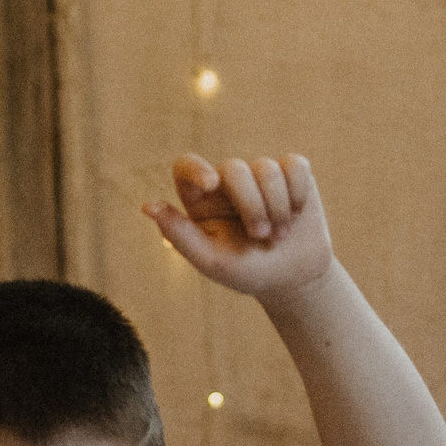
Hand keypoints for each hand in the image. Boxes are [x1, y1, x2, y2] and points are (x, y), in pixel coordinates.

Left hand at [144, 153, 335, 300]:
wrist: (293, 279)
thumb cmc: (247, 271)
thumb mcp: (211, 261)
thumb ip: (180, 234)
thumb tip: (148, 206)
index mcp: (202, 200)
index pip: (186, 166)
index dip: (196, 168)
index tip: (210, 184)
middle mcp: (228, 182)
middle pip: (235, 169)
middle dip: (252, 205)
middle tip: (261, 236)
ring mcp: (260, 174)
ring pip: (267, 169)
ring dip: (277, 207)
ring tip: (279, 235)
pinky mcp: (291, 173)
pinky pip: (294, 165)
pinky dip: (297, 192)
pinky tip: (297, 214)